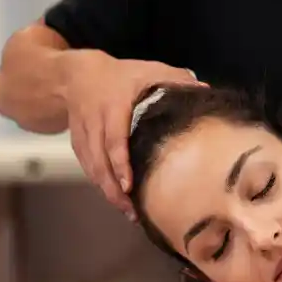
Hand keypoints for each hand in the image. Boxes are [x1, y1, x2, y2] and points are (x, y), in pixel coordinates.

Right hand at [61, 51, 205, 217]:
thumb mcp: (149, 70)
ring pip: (91, 167)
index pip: (113, 139)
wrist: (76, 75)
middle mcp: (95, 122)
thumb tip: (205, 91)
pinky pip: (86, 166)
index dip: (120, 164)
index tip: (128, 186)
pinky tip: (114, 197)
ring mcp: (83, 134)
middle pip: (99, 160)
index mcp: (113, 105)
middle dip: (113, 188)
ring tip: (127, 211)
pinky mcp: (77, 142)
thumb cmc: (121, 74)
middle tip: (131, 210)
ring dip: (107, 190)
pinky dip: (99, 183)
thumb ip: (176, 79)